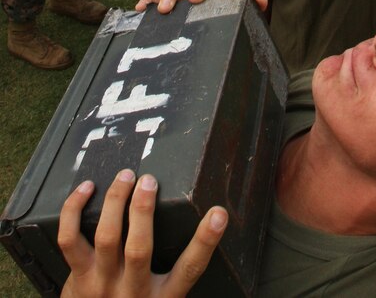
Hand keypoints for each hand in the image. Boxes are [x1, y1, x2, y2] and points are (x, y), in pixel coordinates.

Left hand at [58, 170, 226, 297]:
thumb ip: (172, 276)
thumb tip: (201, 227)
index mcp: (162, 297)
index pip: (190, 269)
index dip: (205, 241)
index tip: (218, 214)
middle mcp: (133, 291)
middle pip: (139, 247)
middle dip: (143, 209)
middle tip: (148, 180)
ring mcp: (102, 285)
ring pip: (106, 237)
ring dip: (115, 201)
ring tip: (125, 178)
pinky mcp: (77, 278)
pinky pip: (69, 239)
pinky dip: (74, 209)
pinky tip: (86, 189)